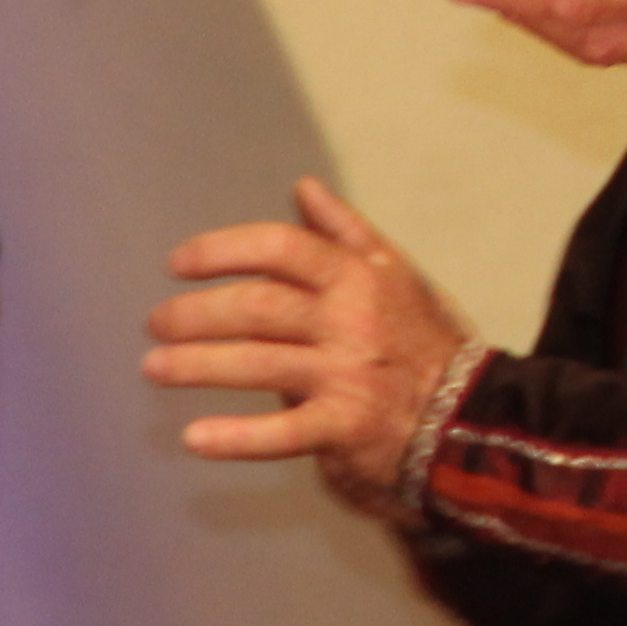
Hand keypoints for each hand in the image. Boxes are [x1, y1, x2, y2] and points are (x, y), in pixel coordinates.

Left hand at [147, 178, 473, 519]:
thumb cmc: (424, 342)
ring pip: (257, 362)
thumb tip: (303, 188)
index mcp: (358, 278)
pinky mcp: (345, 429)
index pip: (280, 248)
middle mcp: (351, 321)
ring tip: (155, 367)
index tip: (178, 263)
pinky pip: (282, 435)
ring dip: (197, 365)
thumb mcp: (395, 275)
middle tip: (156, 324)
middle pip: (256, 306)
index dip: (222, 250)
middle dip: (195, 313)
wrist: (471, 418)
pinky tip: (195, 438)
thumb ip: (346, 233)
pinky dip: (236, 438)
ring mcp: (347, 375)